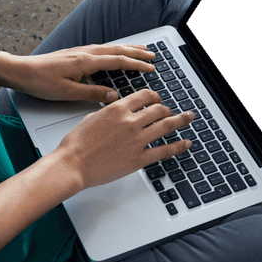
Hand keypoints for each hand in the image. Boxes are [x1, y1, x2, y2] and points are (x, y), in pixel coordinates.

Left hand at [6, 44, 157, 102]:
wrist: (20, 70)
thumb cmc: (40, 82)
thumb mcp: (67, 92)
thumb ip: (92, 93)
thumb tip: (113, 95)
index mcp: (86, 62)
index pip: (118, 61)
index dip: (136, 64)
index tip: (151, 67)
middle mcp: (85, 53)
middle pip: (117, 50)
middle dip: (136, 52)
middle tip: (152, 55)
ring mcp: (79, 51)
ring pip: (109, 47)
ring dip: (127, 48)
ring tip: (140, 49)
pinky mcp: (74, 53)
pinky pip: (101, 49)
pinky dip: (114, 49)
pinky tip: (115, 51)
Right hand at [54, 90, 193, 189]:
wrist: (72, 165)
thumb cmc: (76, 144)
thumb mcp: (91, 117)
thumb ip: (110, 112)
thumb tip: (118, 112)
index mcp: (117, 109)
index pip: (144, 96)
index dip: (155, 96)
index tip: (157, 99)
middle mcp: (130, 122)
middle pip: (159, 109)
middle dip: (167, 109)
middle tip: (171, 111)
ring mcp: (137, 140)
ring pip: (166, 125)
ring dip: (180, 120)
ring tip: (189, 118)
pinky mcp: (139, 158)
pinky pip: (165, 150)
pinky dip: (179, 146)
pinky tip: (187, 143)